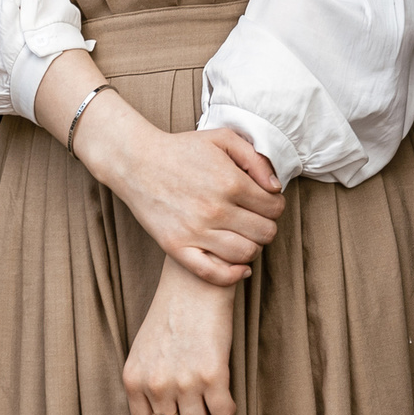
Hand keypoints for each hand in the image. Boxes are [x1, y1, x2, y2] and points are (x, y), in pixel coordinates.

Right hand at [37, 51, 284, 284]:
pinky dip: (232, 275)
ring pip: (246, 254)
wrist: (137, 162)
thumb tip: (276, 188)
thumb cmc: (182, 149)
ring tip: (245, 236)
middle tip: (256, 219)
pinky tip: (240, 268)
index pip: (274, 207)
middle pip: (265, 233)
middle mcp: (216, 210)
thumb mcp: (224, 139)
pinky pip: (212, 273)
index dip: (275, 205)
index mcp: (232, 182)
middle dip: (267, 226)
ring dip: (253, 247)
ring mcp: (196, 231)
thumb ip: (256, 159)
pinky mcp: (177, 247)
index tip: (266, 203)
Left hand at [125, 257, 236, 414]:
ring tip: (212, 401)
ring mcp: (184, 382)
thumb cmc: (173, 312)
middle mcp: (156, 385)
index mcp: (134, 380)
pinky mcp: (213, 374)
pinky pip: (223, 413)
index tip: (178, 413)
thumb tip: (164, 412)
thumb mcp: (145, 350)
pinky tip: (227, 394)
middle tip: (198, 407)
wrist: (195, 281)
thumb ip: (148, 381)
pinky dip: (227, 409)